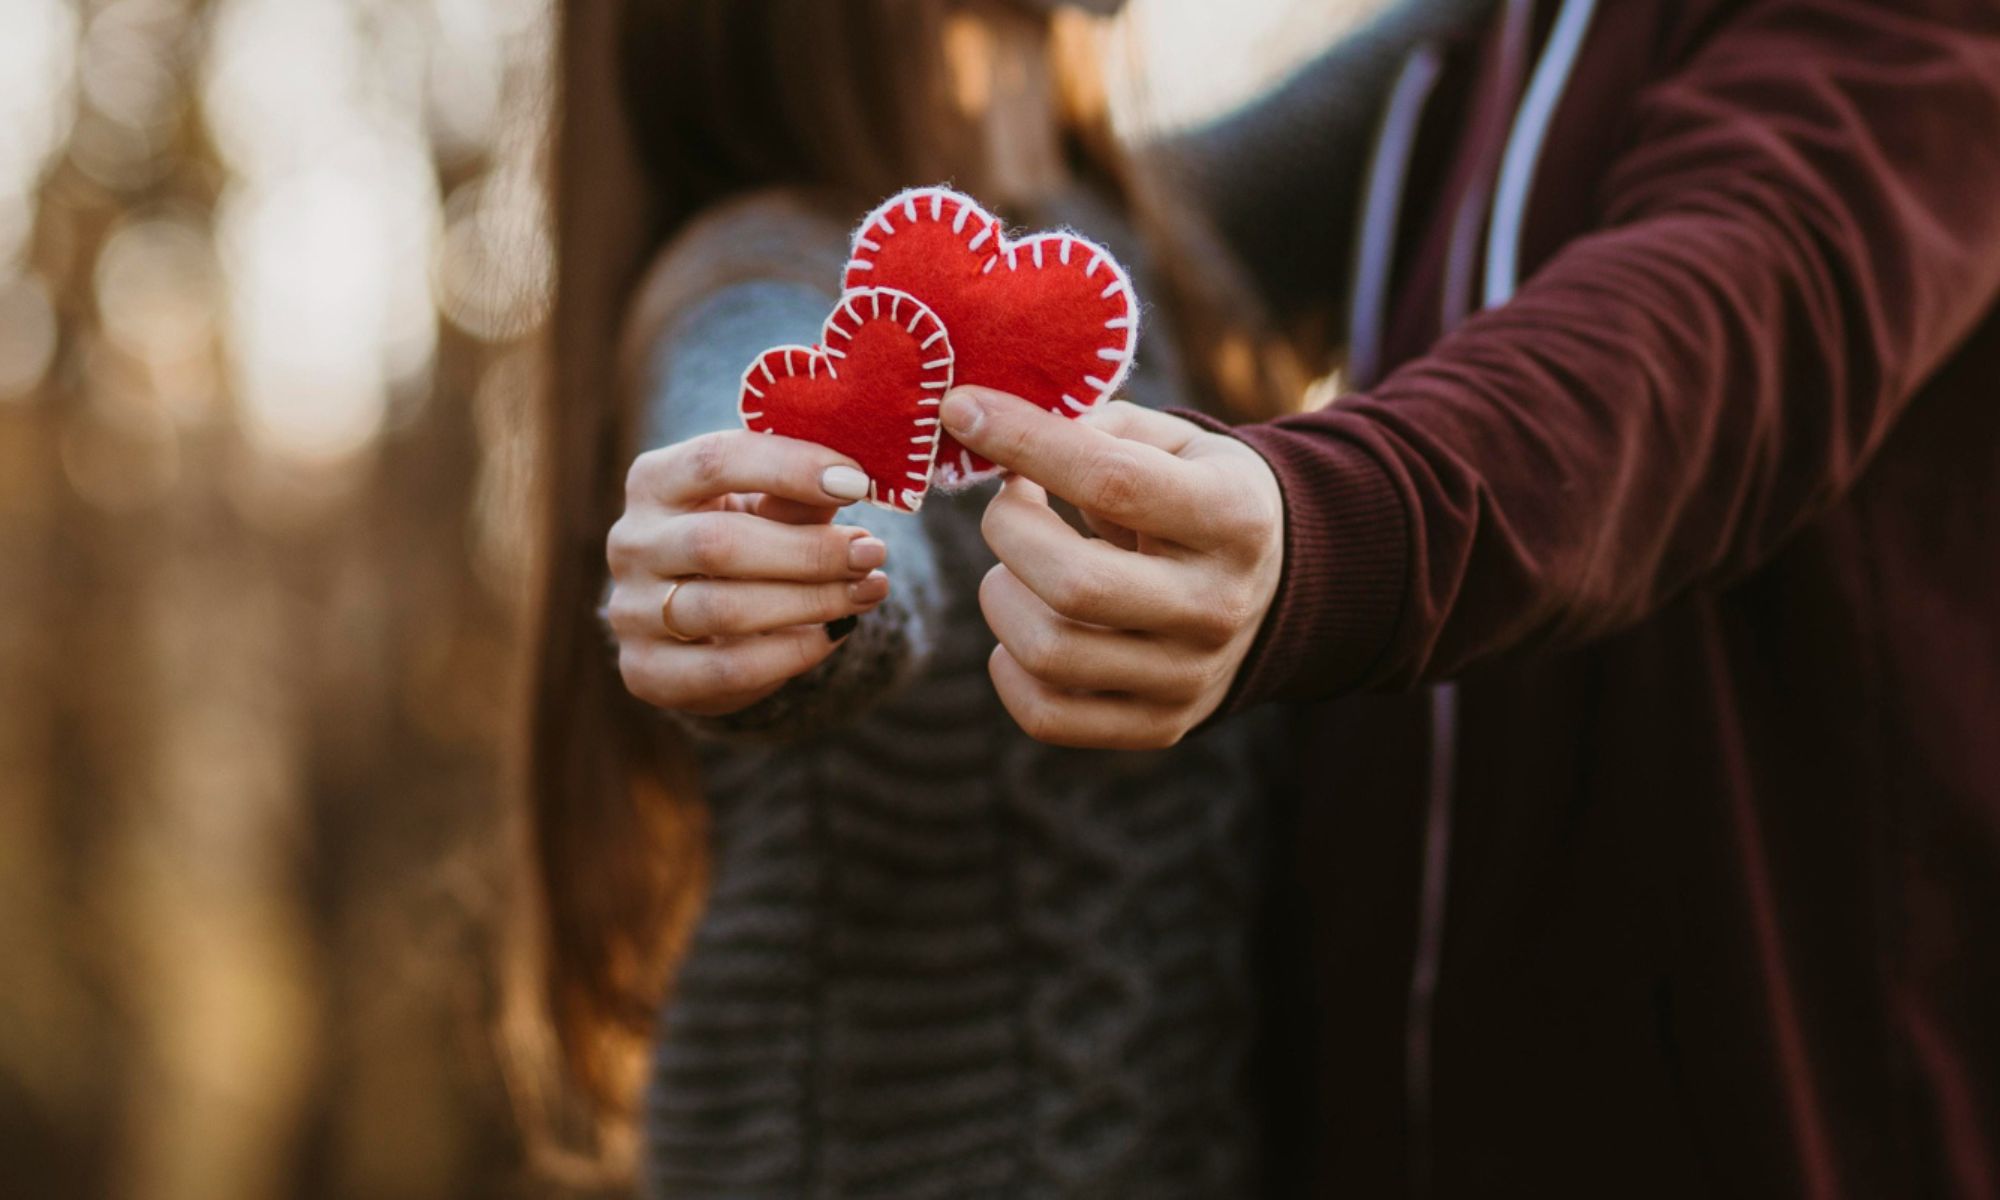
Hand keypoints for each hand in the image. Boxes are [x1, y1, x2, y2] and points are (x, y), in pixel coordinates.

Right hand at [605, 431, 889, 716]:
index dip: (790, 468)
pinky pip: (728, 668)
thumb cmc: (741, 542)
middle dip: (809, 551)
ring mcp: (631, 610)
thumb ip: (800, 497)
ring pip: (725, 610)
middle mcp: (630, 542)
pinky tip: (834, 633)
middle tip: (872, 553)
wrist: (696, 623)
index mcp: (655, 481)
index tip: (857, 484)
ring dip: (811, 602)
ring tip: (868, 591)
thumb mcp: (767, 508)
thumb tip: (853, 486)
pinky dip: (792, 653)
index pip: (715, 461)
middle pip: (718, 545)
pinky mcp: (646, 670)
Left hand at [940, 387, 1284, 749]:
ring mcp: (1189, 676)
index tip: (963, 410)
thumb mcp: (1175, 442)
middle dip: (1008, 530)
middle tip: (1009, 505)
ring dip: (1002, 597)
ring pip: (1049, 652)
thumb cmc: (1198, 495)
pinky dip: (1008, 668)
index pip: (1111, 480)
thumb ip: (1094, 428)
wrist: (1274, 590)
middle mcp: (1217, 604)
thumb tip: (992, 429)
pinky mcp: (1160, 725)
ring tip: (1016, 569)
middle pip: (1073, 584)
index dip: (1025, 441)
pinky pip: (1047, 715)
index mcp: (1231, 517)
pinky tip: (1023, 624)